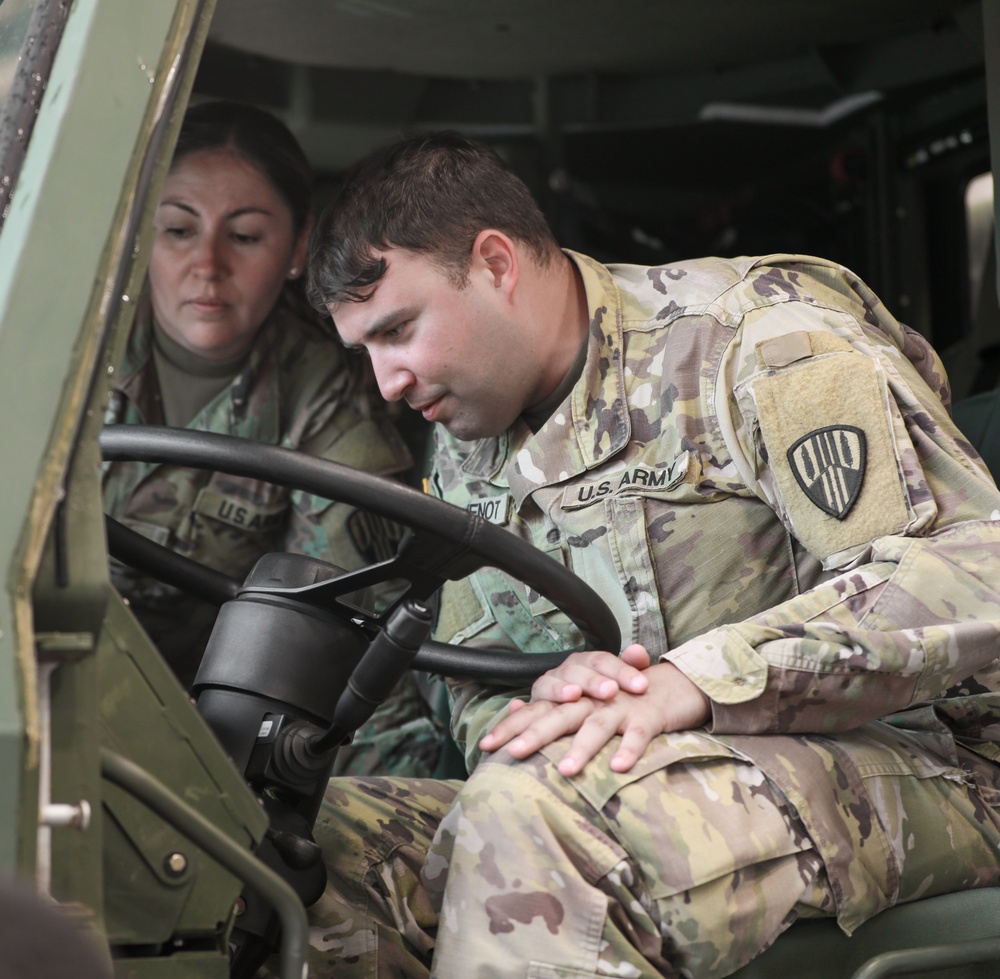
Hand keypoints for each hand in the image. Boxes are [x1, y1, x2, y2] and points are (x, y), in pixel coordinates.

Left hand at [479, 646, 710, 775]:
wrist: (675, 685)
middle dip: (536, 734)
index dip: (512, 726)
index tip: (486, 746)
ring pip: (597, 725)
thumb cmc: (624, 700)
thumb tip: (514, 708)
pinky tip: (618, 767)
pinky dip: (629, 749)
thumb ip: (553, 708)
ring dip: (582, 747)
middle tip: (513, 754)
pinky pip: (639, 734)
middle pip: (561, 714)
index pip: (538, 710)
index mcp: (576, 696)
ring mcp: (622, 705)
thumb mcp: (587, 703)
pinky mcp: (650, 715)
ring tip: (566, 770)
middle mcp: (594, 698)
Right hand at [522, 644, 651, 703]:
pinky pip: (524, 708)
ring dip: (560, 689)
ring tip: (574, 695)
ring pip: (550, 684)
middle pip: (578, 671)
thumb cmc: (600, 698)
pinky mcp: (531, 706)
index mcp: (587, 663)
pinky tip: (517, 707)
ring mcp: (546, 687)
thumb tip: (639, 652)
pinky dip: (519, 709)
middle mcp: (565, 671)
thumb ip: (631, 668)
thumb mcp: (619, 684)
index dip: (622, 671)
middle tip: (611, 691)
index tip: (642, 686)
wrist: (571, 711)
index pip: (604, 660)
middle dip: (594, 681)